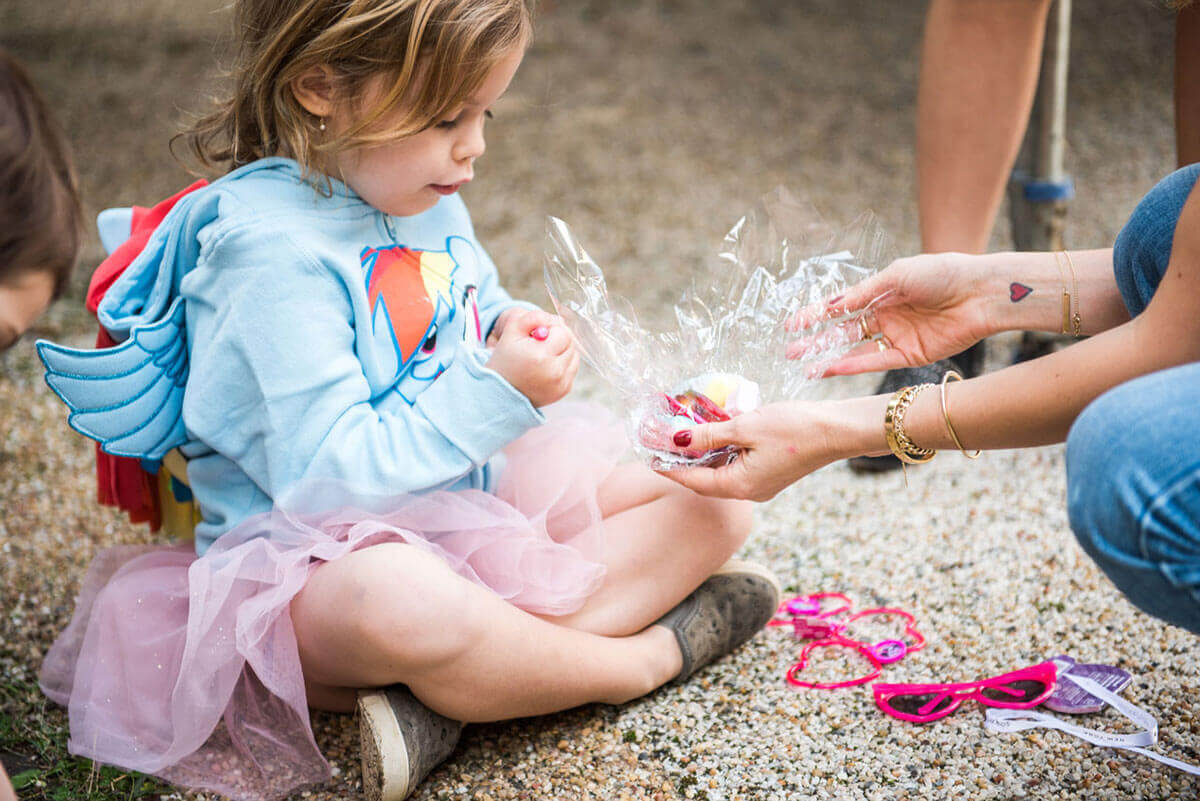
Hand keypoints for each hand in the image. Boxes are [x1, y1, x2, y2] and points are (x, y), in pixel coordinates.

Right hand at [486, 309, 578, 406]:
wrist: (501, 391)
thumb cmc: (506, 360)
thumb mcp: (511, 333)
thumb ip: (532, 318)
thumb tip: (555, 318)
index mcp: (541, 356)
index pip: (563, 333)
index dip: (552, 328)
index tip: (540, 332)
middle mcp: (554, 372)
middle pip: (570, 344)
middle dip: (558, 339)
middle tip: (542, 342)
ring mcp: (561, 383)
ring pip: (574, 356)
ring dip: (563, 350)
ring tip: (544, 354)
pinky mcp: (564, 390)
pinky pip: (572, 369)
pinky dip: (563, 364)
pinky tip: (548, 365)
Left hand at [659, 399, 881, 500]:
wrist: (838, 430)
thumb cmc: (795, 428)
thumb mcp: (745, 427)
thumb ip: (709, 434)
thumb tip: (676, 440)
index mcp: (740, 486)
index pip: (692, 481)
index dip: (668, 468)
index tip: (647, 455)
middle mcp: (748, 491)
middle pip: (705, 479)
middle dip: (683, 461)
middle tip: (660, 442)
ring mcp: (761, 484)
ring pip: (721, 471)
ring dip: (702, 454)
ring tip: (682, 435)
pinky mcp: (770, 473)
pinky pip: (737, 465)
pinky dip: (722, 451)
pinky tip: (714, 433)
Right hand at [789, 252, 995, 376]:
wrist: (980, 292)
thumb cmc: (942, 273)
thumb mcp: (896, 276)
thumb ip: (863, 294)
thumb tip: (832, 307)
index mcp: (881, 292)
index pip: (840, 307)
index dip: (815, 315)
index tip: (791, 325)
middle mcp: (886, 316)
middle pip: (843, 331)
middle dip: (816, 341)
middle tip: (790, 351)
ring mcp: (897, 336)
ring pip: (856, 350)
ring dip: (830, 358)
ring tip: (805, 366)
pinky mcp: (911, 354)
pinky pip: (877, 362)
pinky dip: (855, 365)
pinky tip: (834, 368)